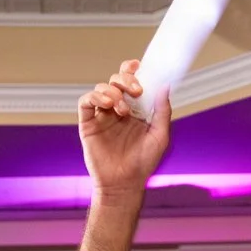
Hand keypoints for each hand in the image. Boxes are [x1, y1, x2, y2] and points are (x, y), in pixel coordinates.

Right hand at [78, 61, 171, 197]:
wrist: (124, 184)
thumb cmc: (143, 164)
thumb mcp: (160, 136)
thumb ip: (163, 111)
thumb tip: (165, 86)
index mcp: (136, 110)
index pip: (132, 83)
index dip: (133, 70)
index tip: (139, 66)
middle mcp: (118, 109)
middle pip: (116, 80)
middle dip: (125, 78)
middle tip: (136, 90)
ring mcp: (102, 115)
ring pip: (102, 88)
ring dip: (113, 91)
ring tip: (122, 109)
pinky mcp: (88, 123)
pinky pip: (86, 101)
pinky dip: (95, 96)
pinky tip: (107, 104)